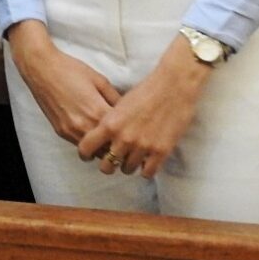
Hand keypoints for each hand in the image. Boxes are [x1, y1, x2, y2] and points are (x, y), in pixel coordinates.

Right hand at [6, 20, 119, 146]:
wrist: (41, 68)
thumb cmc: (71, 70)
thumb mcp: (100, 80)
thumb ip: (116, 99)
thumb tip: (128, 112)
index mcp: (98, 112)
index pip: (121, 135)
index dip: (129, 134)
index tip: (134, 132)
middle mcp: (85, 126)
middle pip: (109, 149)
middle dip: (118, 146)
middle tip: (123, 139)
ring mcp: (71, 131)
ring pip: (94, 153)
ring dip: (103, 148)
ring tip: (109, 139)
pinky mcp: (61, 132)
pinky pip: (80, 145)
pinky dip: (88, 144)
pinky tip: (92, 133)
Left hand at [76, 36, 211, 179]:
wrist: (173, 86)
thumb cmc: (146, 91)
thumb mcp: (119, 105)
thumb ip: (109, 122)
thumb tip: (103, 136)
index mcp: (109, 124)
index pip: (86, 148)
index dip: (85, 154)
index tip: (89, 155)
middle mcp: (123, 138)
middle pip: (106, 166)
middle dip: (108, 163)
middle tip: (114, 159)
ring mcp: (142, 147)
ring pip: (127, 170)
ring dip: (128, 165)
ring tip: (132, 158)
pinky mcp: (161, 151)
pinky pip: (148, 173)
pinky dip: (146, 169)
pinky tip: (146, 162)